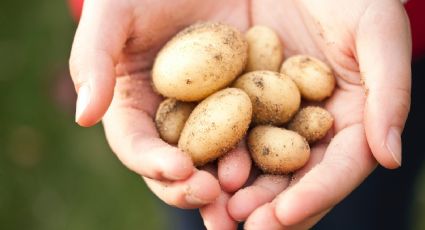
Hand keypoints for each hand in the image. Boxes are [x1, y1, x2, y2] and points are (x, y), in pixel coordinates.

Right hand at [69, 0, 251, 209]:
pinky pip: (258, 129)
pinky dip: (267, 150)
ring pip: (220, 157)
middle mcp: (174, 118)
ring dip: (232, 184)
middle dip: (192, 187)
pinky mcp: (249, 101)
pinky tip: (281, 163)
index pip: (137, 144)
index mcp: (135, 105)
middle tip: (213, 197)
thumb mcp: (113, 14)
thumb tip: (83, 116)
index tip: (177, 169)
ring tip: (245, 196)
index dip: (152, 162)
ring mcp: (212, 113)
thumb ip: (93, 60)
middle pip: (178, 164)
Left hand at [201, 0, 410, 228]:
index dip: (316, 194)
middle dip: (272, 205)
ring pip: (262, 162)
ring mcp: (280, 113)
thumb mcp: (378, 32)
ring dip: (242, 190)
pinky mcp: (248, 98)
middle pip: (297, 176)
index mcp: (353, 117)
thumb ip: (390, 93)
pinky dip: (220, 154)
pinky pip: (233, 130)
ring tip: (219, 210)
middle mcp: (315, 123)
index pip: (339, 167)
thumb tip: (389, 156)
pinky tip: (201, 172)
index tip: (285, 216)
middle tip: (245, 225)